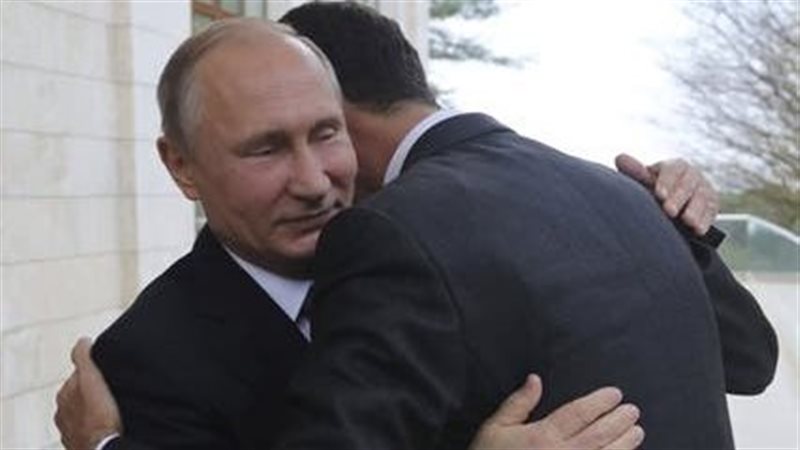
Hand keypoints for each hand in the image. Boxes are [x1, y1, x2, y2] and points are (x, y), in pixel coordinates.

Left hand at [54, 337, 121, 449]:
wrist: (104, 447)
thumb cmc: (99, 417)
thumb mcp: (92, 379)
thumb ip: (84, 358)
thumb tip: (83, 340)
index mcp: (64, 393)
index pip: (79, 374)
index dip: (94, 371)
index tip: (106, 373)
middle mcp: (62, 411)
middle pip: (80, 393)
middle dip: (93, 390)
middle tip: (112, 390)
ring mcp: (69, 428)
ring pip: (84, 411)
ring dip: (95, 408)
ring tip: (112, 407)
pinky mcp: (79, 442)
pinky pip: (88, 427)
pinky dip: (95, 423)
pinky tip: (107, 423)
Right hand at [470, 375, 643, 449]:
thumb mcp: (494, 428)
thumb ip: (518, 403)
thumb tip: (535, 379)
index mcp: (542, 436)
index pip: (579, 413)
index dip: (600, 401)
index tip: (615, 394)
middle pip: (599, 434)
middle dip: (619, 420)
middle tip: (633, 411)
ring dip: (625, 444)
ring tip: (637, 432)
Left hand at [615, 153, 719, 234]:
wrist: (675, 203)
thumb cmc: (656, 190)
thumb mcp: (646, 181)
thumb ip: (636, 172)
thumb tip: (619, 158)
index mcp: (675, 166)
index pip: (672, 170)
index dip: (666, 182)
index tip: (659, 195)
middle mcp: (692, 175)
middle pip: (688, 184)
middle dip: (679, 198)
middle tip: (669, 211)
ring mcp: (704, 189)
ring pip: (703, 197)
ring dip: (695, 210)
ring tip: (688, 221)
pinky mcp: (712, 204)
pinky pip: (711, 211)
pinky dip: (705, 221)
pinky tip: (699, 230)